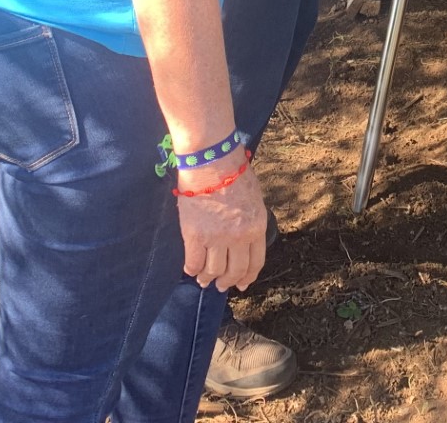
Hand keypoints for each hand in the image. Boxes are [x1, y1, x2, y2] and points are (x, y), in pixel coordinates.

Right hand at [177, 160, 266, 291]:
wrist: (212, 161)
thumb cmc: (234, 173)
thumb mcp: (254, 200)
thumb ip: (251, 222)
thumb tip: (245, 240)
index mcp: (256, 227)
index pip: (255, 262)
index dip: (248, 277)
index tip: (242, 285)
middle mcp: (238, 238)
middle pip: (234, 271)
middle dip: (227, 282)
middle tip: (221, 286)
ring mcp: (216, 238)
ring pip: (213, 270)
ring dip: (208, 278)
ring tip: (204, 280)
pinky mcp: (194, 235)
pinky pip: (193, 261)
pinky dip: (192, 269)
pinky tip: (190, 269)